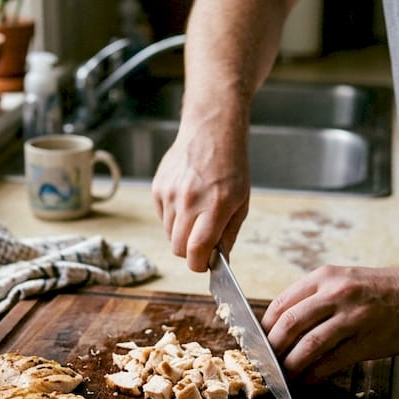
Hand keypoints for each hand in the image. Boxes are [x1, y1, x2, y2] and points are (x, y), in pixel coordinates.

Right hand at [151, 118, 251, 272]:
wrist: (210, 132)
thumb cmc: (231, 167)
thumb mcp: (241, 202)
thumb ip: (229, 234)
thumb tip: (219, 259)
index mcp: (215, 206)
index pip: (196, 251)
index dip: (199, 265)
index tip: (204, 265)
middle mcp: (189, 201)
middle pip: (178, 248)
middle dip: (190, 253)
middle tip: (201, 244)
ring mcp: (170, 194)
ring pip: (168, 234)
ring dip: (181, 234)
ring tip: (196, 215)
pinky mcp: (158, 188)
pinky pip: (161, 217)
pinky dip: (172, 218)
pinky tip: (186, 201)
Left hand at [262, 263, 398, 381]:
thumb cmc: (378, 290)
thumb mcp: (342, 281)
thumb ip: (313, 300)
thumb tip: (279, 329)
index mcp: (324, 277)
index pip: (281, 304)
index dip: (264, 329)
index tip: (257, 344)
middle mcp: (336, 293)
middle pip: (289, 324)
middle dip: (272, 349)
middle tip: (266, 364)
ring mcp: (354, 317)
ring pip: (309, 344)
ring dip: (291, 365)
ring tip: (284, 377)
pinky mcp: (368, 340)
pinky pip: (333, 361)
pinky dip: (315, 374)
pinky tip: (308, 380)